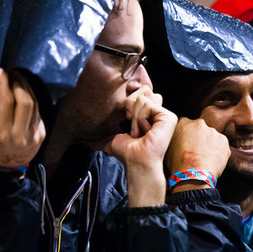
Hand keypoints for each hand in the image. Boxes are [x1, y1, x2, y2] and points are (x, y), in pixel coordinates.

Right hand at [0, 68, 45, 167]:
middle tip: (13, 74)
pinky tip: (24, 94)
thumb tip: (0, 86)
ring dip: (27, 89)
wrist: (5, 166)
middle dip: (20, 84)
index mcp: (2, 132)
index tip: (1, 72)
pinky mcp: (42, 134)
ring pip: (35, 105)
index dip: (4, 84)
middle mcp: (21, 134)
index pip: (7, 102)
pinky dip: (31, 101)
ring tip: (18, 80)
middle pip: (26, 102)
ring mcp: (34, 135)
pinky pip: (38, 112)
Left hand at [104, 86, 176, 206]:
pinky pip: (146, 103)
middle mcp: (160, 113)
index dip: (129, 103)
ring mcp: (166, 115)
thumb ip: (109, 122)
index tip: (127, 121)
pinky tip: (143, 130)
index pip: (139, 91)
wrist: (135, 161)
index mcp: (151, 114)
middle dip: (131, 108)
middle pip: (141, 90)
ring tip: (138, 131)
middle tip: (133, 128)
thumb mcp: (116, 131)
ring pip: (142, 96)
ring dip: (134, 116)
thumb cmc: (127, 151)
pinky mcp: (168, 117)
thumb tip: (84, 133)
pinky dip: (139, 118)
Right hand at [164, 117, 229, 193]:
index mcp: (183, 123)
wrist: (193, 173)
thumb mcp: (167, 148)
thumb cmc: (178, 164)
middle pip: (201, 129)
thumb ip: (174, 139)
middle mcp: (199, 123)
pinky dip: (219, 152)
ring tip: (205, 159)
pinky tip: (213, 161)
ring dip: (210, 145)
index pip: (186, 125)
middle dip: (200, 138)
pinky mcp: (224, 140)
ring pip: (212, 137)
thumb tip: (177, 142)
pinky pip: (222, 146)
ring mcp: (213, 131)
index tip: (187, 144)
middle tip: (197, 152)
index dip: (187, 136)